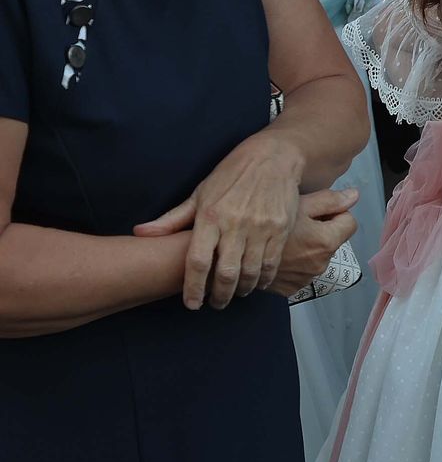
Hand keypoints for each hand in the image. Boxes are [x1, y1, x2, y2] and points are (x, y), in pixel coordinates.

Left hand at [135, 134, 304, 310]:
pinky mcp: (280, 228)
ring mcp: (261, 228)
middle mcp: (235, 224)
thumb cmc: (232, 175)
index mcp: (210, 217)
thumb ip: (172, 219)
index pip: (197, 261)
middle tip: (215, 303)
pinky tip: (257, 282)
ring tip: (236, 294)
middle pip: (226, 272)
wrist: (272, 157)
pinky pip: (272, 262)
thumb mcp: (200, 194)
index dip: (193, 287)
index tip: (192, 303)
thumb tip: (140, 233)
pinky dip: (264, 278)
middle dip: (219, 295)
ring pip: (250, 271)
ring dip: (242, 289)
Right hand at [264, 189, 359, 297]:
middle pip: (333, 240)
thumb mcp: (297, 205)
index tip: (318, 210)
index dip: (336, 213)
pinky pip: (303, 272)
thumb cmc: (264, 222)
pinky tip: (281, 255)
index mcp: (325, 242)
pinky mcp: (292, 289)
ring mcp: (306, 280)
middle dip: (321, 230)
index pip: (349, 223)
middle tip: (297, 222)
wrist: (231, 254)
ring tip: (287, 239)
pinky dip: (297, 263)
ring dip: (309, 247)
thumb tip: (355, 195)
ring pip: (318, 256)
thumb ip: (329, 200)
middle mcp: (321, 264)